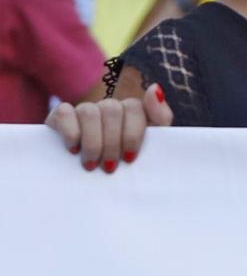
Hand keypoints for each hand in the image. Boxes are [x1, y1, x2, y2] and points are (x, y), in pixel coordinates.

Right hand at [48, 82, 172, 172]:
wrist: (92, 186)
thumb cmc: (125, 163)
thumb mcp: (150, 144)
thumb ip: (159, 116)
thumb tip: (155, 88)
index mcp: (131, 111)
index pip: (134, 107)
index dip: (132, 133)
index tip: (129, 158)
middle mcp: (107, 107)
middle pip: (112, 110)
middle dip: (112, 142)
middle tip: (109, 167)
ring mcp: (83, 110)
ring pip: (89, 111)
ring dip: (92, 140)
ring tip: (91, 164)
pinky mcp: (58, 117)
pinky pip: (63, 112)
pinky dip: (70, 131)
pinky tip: (73, 149)